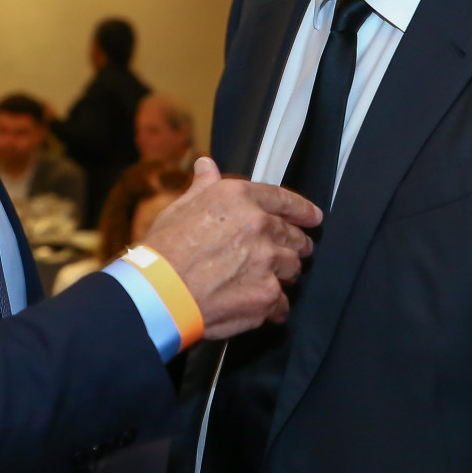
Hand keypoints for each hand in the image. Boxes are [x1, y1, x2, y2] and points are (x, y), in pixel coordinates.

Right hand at [143, 157, 320, 339]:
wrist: (159, 292)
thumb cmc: (164, 250)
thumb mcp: (180, 207)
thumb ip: (203, 186)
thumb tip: (206, 166)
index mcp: (240, 199)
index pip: (283, 199)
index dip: (302, 209)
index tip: (312, 216)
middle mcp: (260, 226)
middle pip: (293, 235)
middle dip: (295, 244)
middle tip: (292, 251)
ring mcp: (267, 261)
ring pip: (292, 268)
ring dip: (283, 274)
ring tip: (266, 280)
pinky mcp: (268, 294)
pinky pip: (282, 303)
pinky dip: (273, 306)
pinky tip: (259, 306)